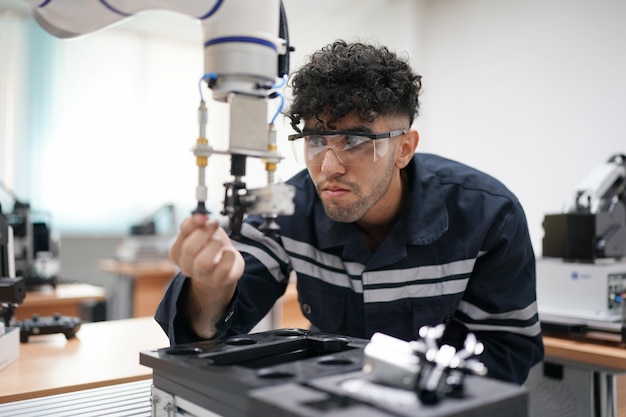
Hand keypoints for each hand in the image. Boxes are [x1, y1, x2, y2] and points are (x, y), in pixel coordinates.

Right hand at [169, 214, 244, 337]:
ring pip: (203, 262)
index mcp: (177, 253)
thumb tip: (200, 216)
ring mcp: (202, 276)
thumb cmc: (209, 248)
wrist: (223, 268)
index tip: (204, 217)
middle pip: (189, 249)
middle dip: (205, 233)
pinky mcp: (219, 280)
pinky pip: (224, 268)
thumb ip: (196, 223)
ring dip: (214, 246)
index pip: (182, 233)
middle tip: (214, 225)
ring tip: (220, 242)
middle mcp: (186, 267)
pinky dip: (229, 256)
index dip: (194, 222)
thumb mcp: (201, 232)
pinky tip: (229, 252)